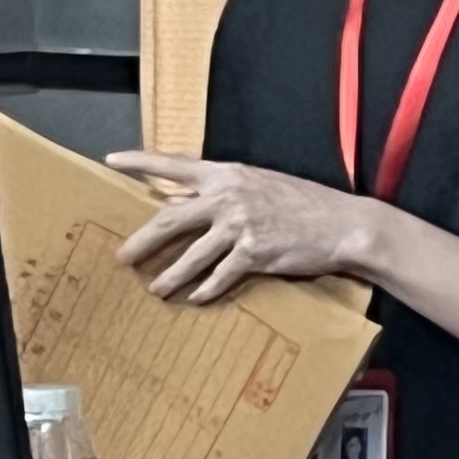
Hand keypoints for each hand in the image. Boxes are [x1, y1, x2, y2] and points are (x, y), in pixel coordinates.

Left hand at [108, 151, 376, 304]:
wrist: (345, 225)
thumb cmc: (308, 204)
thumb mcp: (264, 186)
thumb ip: (225, 193)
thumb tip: (187, 204)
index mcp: (230, 175)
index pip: (176, 165)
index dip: (141, 162)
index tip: (113, 160)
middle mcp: (230, 197)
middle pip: (171, 219)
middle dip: (142, 240)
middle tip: (123, 256)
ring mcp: (241, 226)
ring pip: (191, 255)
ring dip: (171, 275)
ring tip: (156, 288)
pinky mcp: (255, 253)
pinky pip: (220, 276)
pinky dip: (206, 290)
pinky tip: (196, 298)